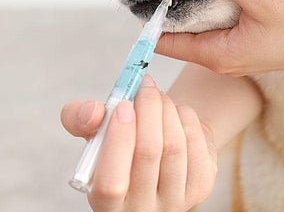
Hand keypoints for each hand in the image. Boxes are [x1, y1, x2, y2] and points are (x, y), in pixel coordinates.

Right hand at [61, 75, 216, 211]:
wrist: (158, 148)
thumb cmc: (122, 141)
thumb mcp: (96, 132)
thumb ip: (81, 119)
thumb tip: (92, 111)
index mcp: (108, 204)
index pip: (111, 184)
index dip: (118, 140)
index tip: (123, 105)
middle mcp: (142, 210)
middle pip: (149, 154)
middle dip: (148, 109)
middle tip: (146, 85)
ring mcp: (177, 200)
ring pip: (175, 145)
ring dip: (166, 109)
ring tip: (157, 95)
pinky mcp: (201, 185)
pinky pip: (196, 141)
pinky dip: (185, 116)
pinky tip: (175, 111)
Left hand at [156, 0, 283, 75]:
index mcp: (217, 56)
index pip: (164, 42)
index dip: (147, 18)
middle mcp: (221, 57)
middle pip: (178, 33)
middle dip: (165, 5)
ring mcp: (234, 49)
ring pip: (197, 25)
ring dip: (186, 1)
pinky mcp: (247, 38)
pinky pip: (215, 21)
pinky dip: (206, 2)